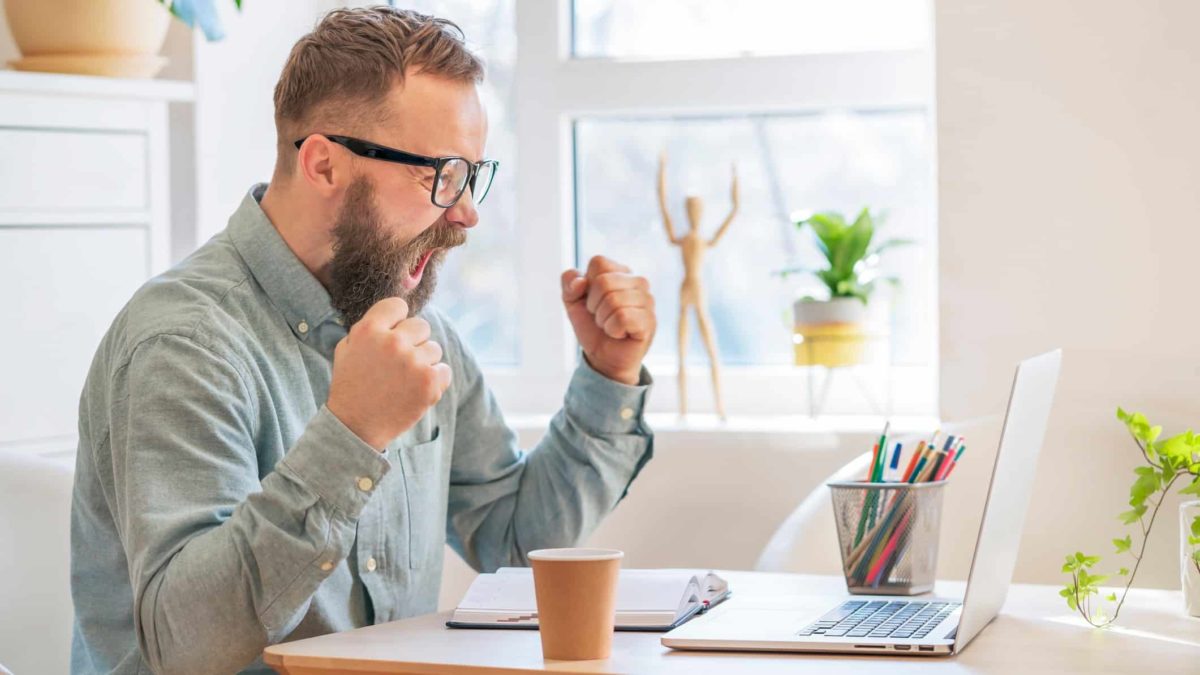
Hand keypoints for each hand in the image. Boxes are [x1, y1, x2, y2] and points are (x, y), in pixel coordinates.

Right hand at [326, 297, 450, 449]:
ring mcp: (413, 362)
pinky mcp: (429, 383)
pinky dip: (434, 380)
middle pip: (421, 325)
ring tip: (405, 379)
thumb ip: (370, 327)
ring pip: (434, 348)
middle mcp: (392, 343)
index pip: (398, 305)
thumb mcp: (347, 348)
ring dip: (423, 362)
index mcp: (369, 330)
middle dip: (413, 341)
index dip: (397, 321)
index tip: (393, 335)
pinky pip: (444, 370)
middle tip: (399, 363)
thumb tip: (396, 314)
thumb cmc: (351, 385)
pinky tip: (416, 389)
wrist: (356, 426)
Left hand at [561, 256, 655, 384]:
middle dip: (593, 305)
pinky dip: (613, 329)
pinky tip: (620, 334)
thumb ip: (569, 283)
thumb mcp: (572, 302)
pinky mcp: (649, 321)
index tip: (591, 302)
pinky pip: (622, 317)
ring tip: (610, 326)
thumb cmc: (592, 327)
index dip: (586, 285)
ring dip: (603, 320)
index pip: (598, 262)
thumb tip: (581, 282)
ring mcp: (647, 301)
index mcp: (621, 272)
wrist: (604, 358)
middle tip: (600, 318)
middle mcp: (639, 282)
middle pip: (603, 282)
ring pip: (613, 300)